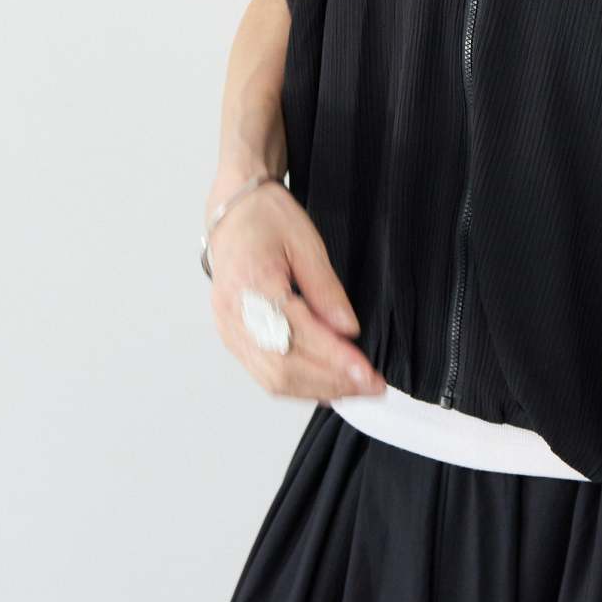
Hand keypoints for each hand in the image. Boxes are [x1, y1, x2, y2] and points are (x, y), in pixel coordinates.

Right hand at [205, 178, 386, 401]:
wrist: (233, 211)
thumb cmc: (267, 218)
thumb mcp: (306, 242)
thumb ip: (325, 289)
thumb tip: (347, 329)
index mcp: (253, 285)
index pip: (299, 335)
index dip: (335, 360)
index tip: (367, 373)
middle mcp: (235, 314)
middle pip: (284, 368)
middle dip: (332, 383)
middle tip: (371, 386)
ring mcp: (229, 329)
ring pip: (273, 379)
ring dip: (317, 390)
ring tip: (354, 388)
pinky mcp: (232, 336)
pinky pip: (263, 373)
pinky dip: (297, 385)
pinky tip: (325, 386)